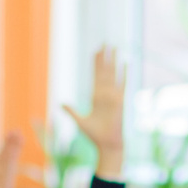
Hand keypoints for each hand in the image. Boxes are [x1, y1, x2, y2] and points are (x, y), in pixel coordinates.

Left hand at [65, 46, 126, 179]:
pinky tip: (126, 62)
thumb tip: (61, 103)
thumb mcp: (80, 122)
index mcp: (96, 98)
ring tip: (114, 47)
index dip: (96, 64)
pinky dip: (124, 73)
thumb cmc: (94, 135)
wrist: (106, 144)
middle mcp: (105, 94)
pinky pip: (122, 84)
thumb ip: (71, 112)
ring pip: (112, 74)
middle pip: (105, 71)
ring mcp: (113, 96)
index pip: (96, 76)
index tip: (96, 52)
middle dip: (105, 57)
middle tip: (105, 43)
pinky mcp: (119, 101)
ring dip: (113, 60)